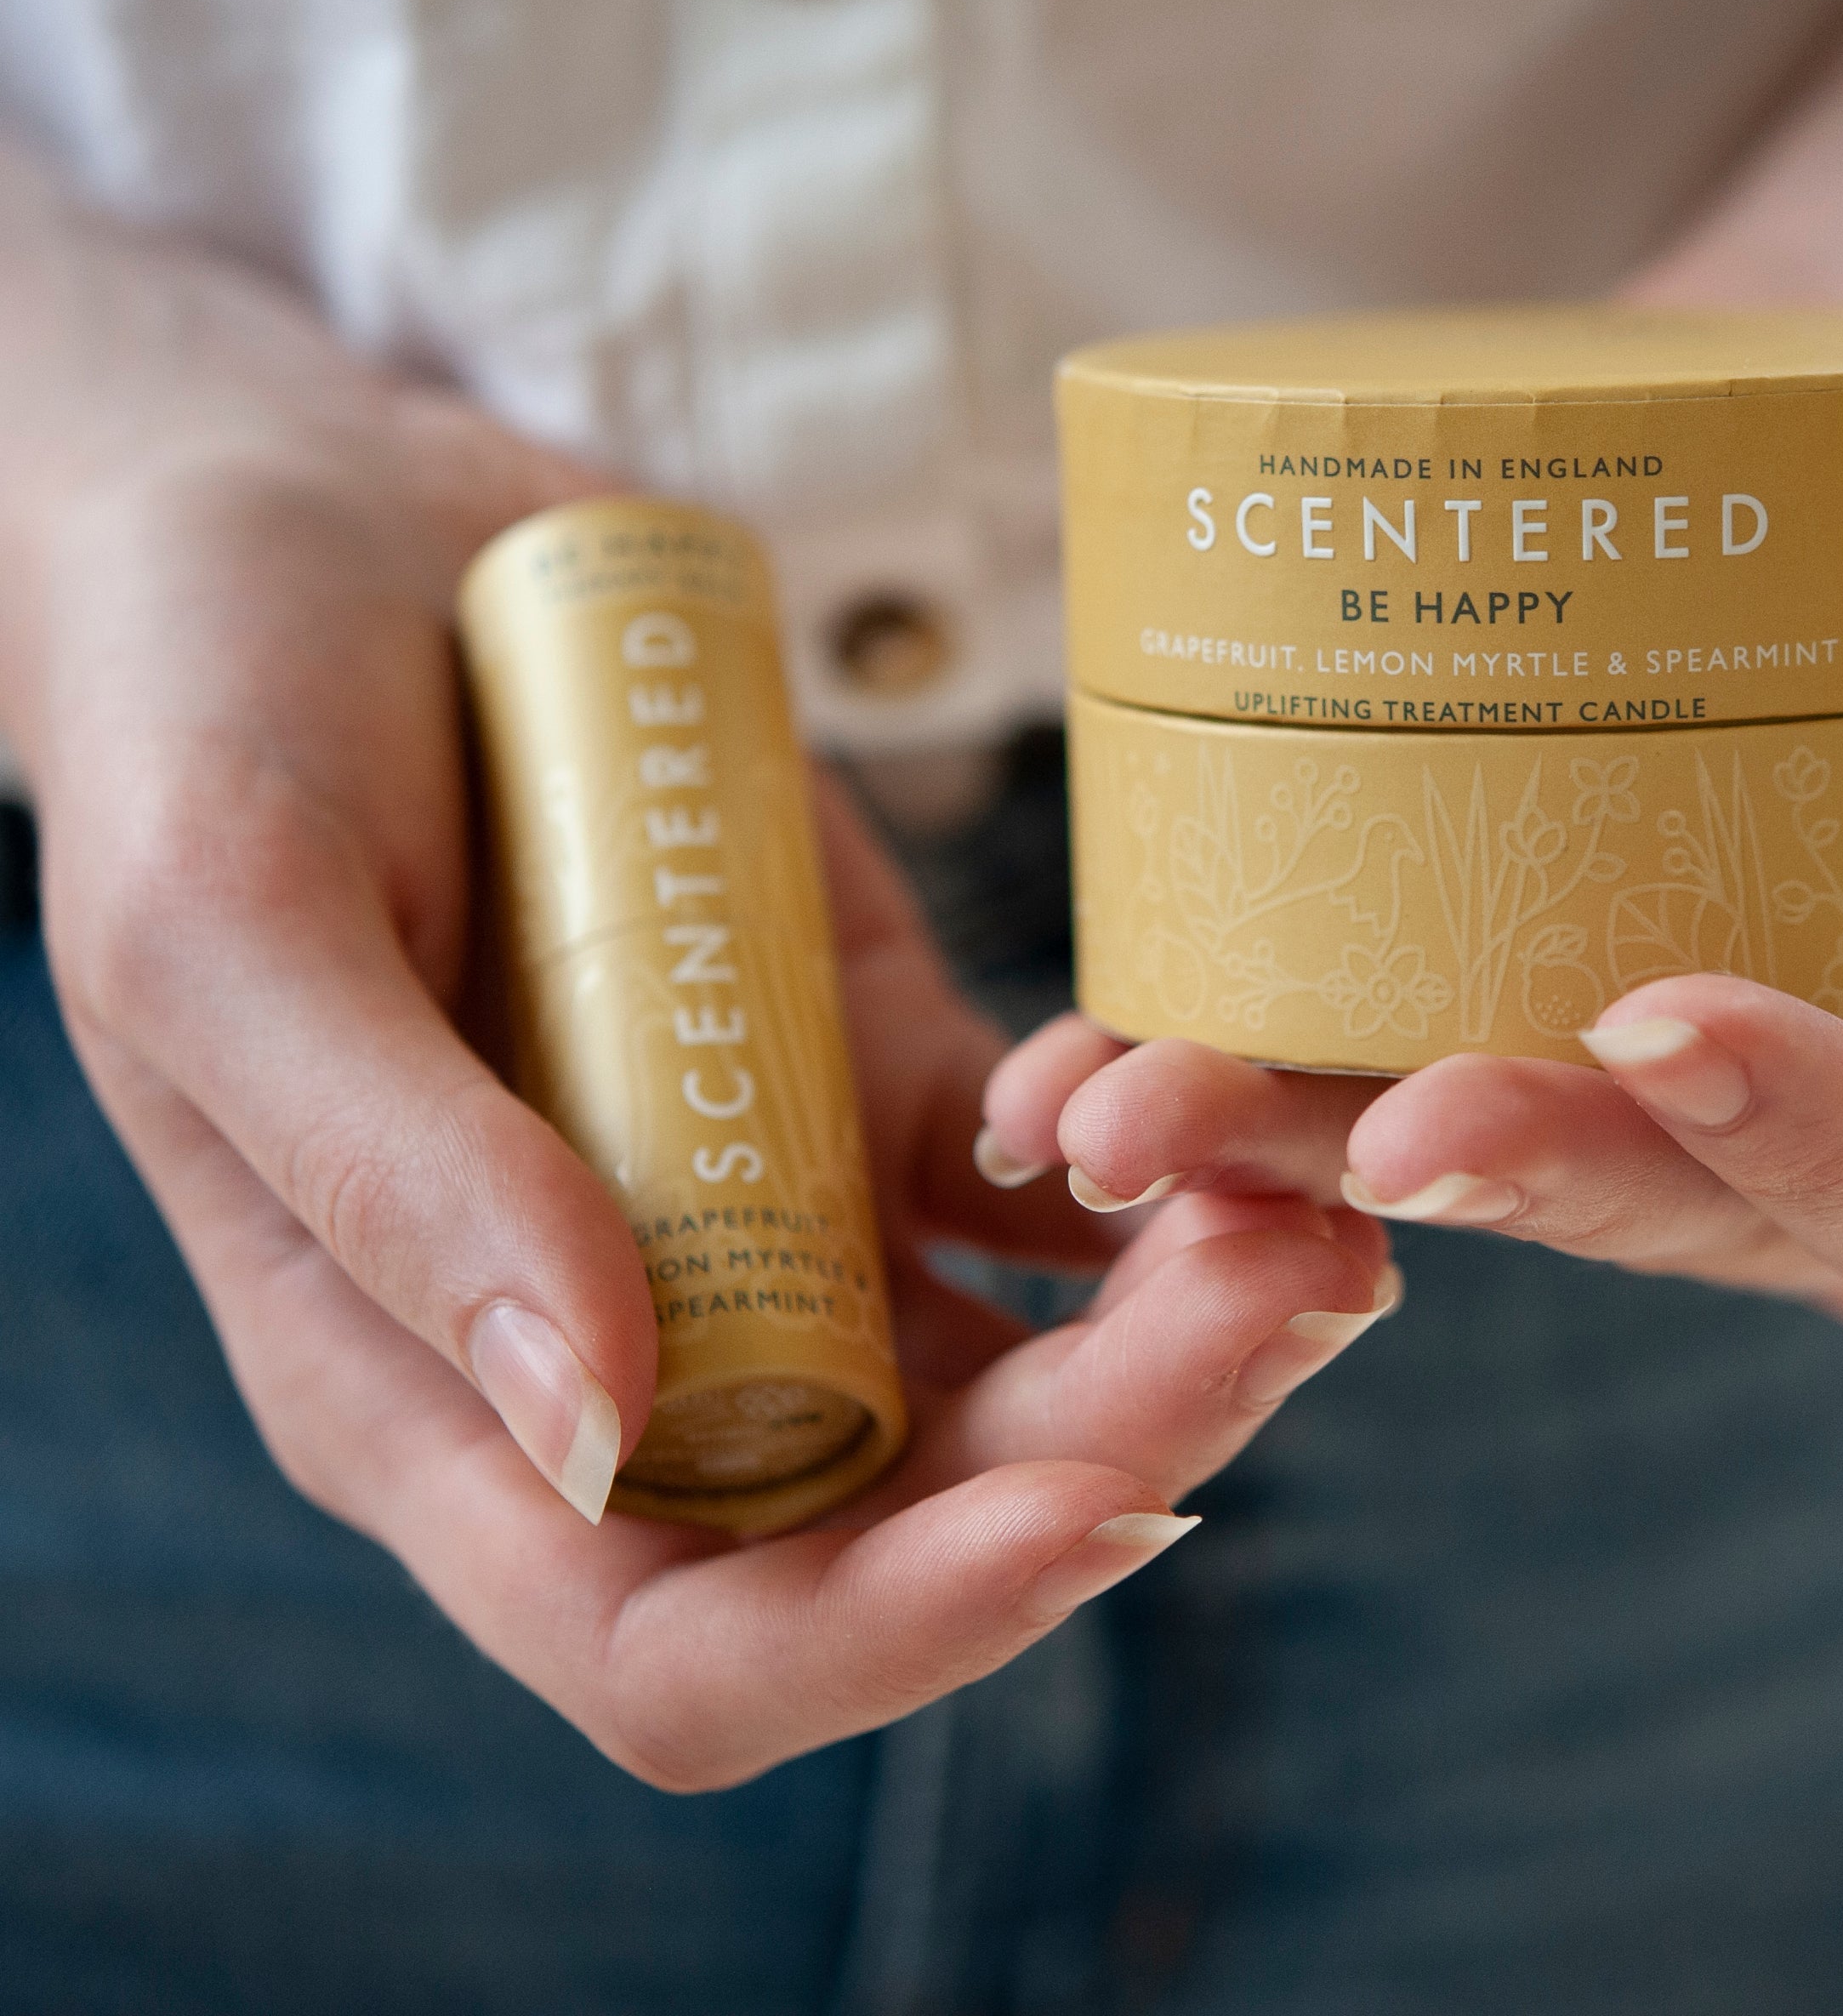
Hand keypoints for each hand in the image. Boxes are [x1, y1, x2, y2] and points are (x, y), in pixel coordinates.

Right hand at [0, 182, 1392, 1788]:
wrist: (328, 518)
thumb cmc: (205, 711)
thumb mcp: (230, 931)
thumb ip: (393, 1183)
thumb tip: (599, 1429)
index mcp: (438, 1388)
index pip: (680, 1643)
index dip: (890, 1629)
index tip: (1088, 1512)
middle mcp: (629, 1336)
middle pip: (900, 1514)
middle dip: (1112, 1449)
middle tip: (1291, 1294)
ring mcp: (766, 1202)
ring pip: (1006, 1365)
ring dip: (1182, 1324)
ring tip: (1320, 1207)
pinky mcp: (862, 1061)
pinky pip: (1032, 1170)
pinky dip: (1146, 1160)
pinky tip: (1228, 1094)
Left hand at [986, 297, 1842, 1319]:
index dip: (1798, 1140)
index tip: (1653, 1019)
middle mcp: (1842, 1136)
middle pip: (1681, 1210)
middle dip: (1520, 1172)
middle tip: (1368, 1124)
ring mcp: (1662, 1075)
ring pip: (1494, 1158)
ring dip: (1305, 1157)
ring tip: (1139, 1120)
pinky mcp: (1516, 972)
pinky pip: (1385, 1052)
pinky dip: (1248, 1076)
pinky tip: (1096, 1072)